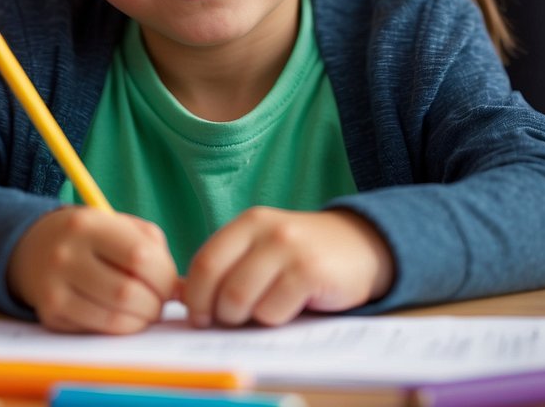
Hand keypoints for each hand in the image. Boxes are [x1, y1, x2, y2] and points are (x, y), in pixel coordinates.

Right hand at [7, 206, 178, 333]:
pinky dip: (120, 328)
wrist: (32, 248)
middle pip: (128, 292)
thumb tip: (183, 291)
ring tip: (144, 311)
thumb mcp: (120, 227)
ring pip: (114, 318)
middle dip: (155, 304)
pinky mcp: (50, 314)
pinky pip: (98, 330)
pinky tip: (122, 316)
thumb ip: (154, 251)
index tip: (170, 285)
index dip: (165, 278)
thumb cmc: (91, 238)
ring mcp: (54, 287)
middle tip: (159, 303)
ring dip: (141, 321)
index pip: (140, 257)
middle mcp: (66, 254)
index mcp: (88, 224)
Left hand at [181, 207, 395, 327]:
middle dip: (218, 314)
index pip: (204, 261)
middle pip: (219, 285)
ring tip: (264, 311)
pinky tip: (290, 308)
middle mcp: (266, 231)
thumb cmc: (301, 255)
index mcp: (247, 223)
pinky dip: (275, 319)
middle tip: (230, 321)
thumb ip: (229, 265)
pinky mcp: (310, 272)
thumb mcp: (263, 248)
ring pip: (242, 301)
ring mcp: (289, 250)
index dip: (194, 295)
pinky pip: (273, 311)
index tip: (198, 317)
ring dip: (248, 319)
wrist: (361, 246)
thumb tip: (183, 297)